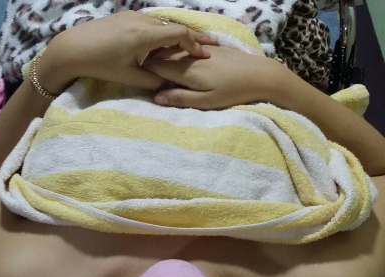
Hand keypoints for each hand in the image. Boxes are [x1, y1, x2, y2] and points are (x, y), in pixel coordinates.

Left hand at [39, 11, 216, 93]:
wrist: (73, 48)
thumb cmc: (101, 65)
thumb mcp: (129, 77)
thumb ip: (152, 82)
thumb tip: (168, 87)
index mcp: (145, 36)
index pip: (179, 35)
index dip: (195, 45)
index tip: (205, 55)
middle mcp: (142, 21)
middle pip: (174, 27)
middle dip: (192, 37)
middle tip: (208, 45)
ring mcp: (133, 16)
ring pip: (162, 25)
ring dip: (176, 36)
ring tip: (189, 47)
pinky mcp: (125, 17)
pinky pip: (150, 23)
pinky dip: (162, 32)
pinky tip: (166, 43)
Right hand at [143, 45, 282, 108]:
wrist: (260, 75)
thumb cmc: (232, 93)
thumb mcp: (205, 102)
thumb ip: (180, 99)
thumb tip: (156, 98)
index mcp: (185, 70)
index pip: (156, 66)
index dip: (146, 71)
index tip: (143, 79)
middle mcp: (189, 56)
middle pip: (163, 55)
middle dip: (153, 63)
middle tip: (149, 76)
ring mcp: (200, 51)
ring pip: (175, 50)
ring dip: (166, 57)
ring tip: (163, 71)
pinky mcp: (211, 48)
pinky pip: (188, 48)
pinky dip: (180, 53)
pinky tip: (182, 62)